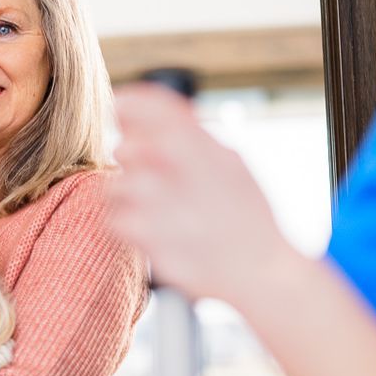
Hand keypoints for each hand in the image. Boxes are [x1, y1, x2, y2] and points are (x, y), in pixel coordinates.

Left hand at [111, 83, 302, 304]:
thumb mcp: (231, 163)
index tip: (123, 109)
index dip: (129, 103)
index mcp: (202, 145)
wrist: (260, 271)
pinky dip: (127, 225)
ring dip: (128, 196)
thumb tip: (147, 117)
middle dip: (131, 161)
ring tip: (155, 208)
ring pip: (115, 186)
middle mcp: (180, 169)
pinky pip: (114, 220)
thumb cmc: (246, 216)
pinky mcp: (148, 239)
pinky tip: (150, 229)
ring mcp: (161, 205)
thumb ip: (191, 137)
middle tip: (152, 177)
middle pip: (125, 148)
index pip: (149, 106)